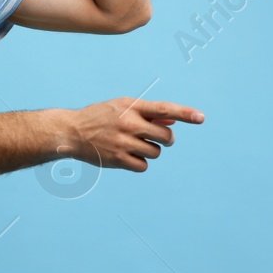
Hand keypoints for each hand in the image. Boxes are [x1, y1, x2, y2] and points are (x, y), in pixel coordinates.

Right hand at [63, 97, 204, 171]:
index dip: (185, 113)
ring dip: (150, 150)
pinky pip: (143, 165)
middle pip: (166, 135)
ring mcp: (123, 142)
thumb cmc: (101, 117)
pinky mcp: (118, 159)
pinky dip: (140, 162)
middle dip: (166, 138)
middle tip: (156, 137)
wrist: (71, 132)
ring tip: (134, 145)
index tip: (201, 118)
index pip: (164, 109)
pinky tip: (128, 156)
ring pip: (156, 152)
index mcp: (132, 106)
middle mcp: (129, 123)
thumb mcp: (123, 107)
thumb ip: (149, 113)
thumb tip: (175, 118)